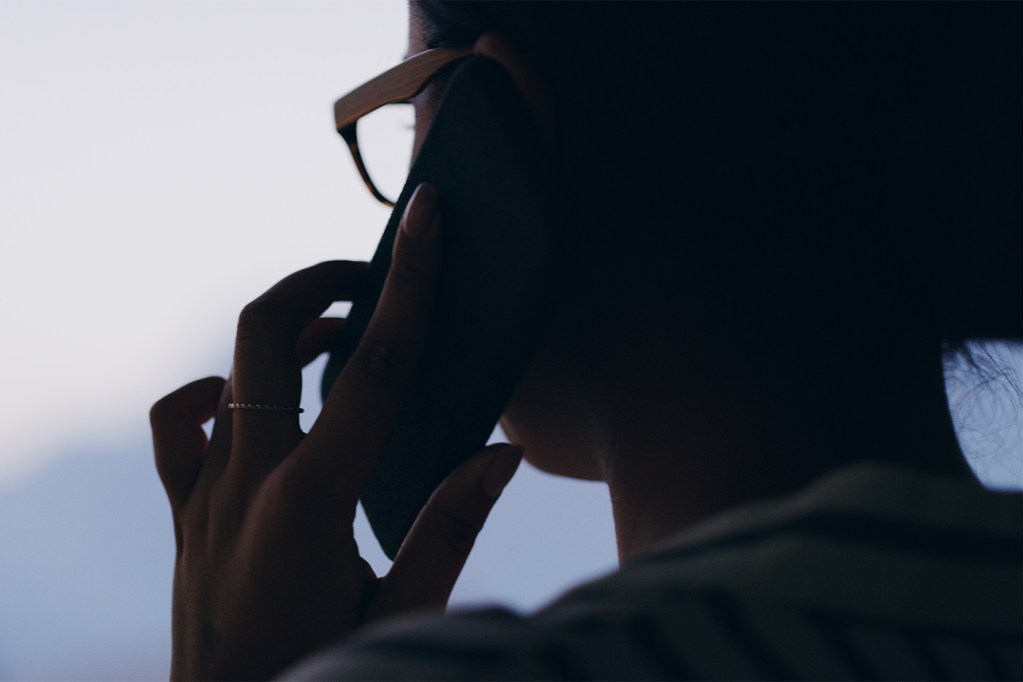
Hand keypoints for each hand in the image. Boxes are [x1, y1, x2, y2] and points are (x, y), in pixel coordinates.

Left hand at [150, 184, 522, 680]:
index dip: (408, 282)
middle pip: (269, 334)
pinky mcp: (184, 512)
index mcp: (312, 501)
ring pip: (225, 370)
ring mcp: (205, 493)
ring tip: (338, 336)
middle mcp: (248, 481)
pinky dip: (215, 391)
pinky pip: (178, 424)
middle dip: (318, 281)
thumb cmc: (324, 674)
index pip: (373, 367)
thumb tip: (500, 452)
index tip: (425, 215)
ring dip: (282, 333)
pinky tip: (255, 404)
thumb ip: (450, 527)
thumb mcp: (403, 613)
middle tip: (367, 276)